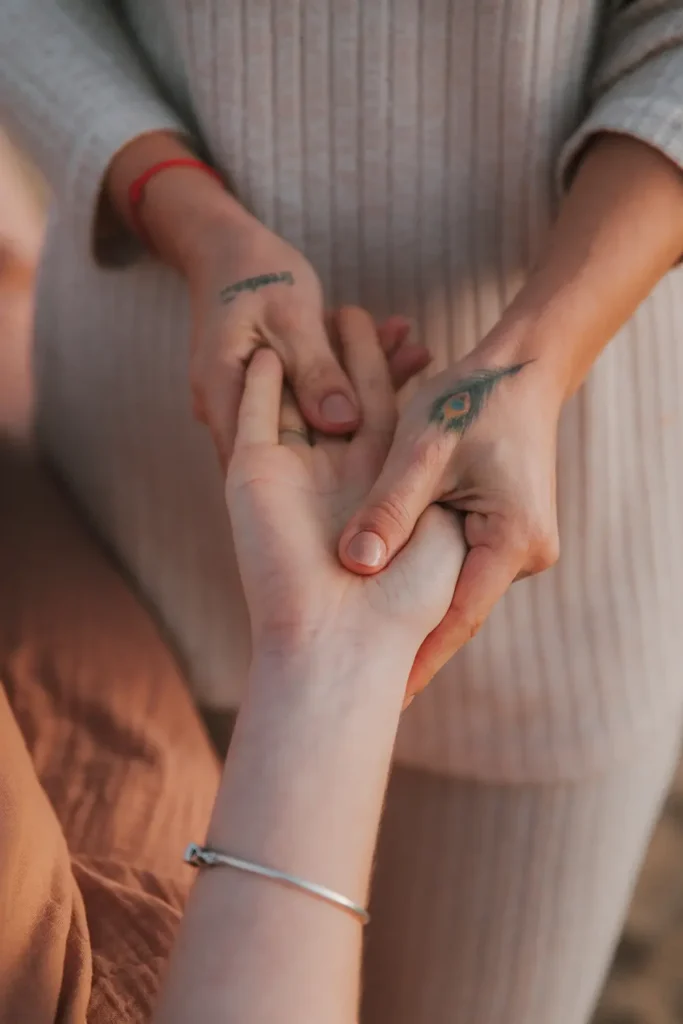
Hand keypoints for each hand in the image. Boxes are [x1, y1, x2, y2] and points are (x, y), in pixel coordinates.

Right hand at [104, 132, 429, 468]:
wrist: (229, 245)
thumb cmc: (250, 271)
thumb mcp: (290, 315)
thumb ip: (316, 370)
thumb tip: (344, 423)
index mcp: (223, 395)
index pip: (261, 460)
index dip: (310, 484)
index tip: (367, 487)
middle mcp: (238, 410)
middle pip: (299, 440)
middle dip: (357, 428)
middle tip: (415, 415)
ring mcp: (261, 403)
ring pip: (319, 413)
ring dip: (368, 389)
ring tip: (419, 357)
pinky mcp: (283, 390)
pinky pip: (322, 391)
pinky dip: (358, 374)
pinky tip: (405, 349)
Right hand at [225, 307, 465, 659]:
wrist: (341, 643)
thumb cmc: (409, 598)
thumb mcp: (442, 527)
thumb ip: (434, 482)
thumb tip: (452, 440)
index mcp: (378, 493)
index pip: (384, 420)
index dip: (393, 379)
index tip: (412, 338)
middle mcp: (331, 483)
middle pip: (340, 402)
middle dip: (349, 358)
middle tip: (358, 310)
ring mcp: (288, 476)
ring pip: (299, 399)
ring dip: (307, 359)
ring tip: (319, 309)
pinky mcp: (252, 473)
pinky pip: (256, 412)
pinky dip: (261, 380)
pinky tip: (269, 346)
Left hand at [338, 338, 561, 695]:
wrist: (519, 370)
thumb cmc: (470, 399)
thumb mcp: (422, 450)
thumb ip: (388, 508)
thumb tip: (353, 566)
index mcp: (511, 538)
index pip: (458, 617)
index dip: (419, 659)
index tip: (385, 700)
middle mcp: (525, 552)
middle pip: (458, 610)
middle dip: (413, 644)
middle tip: (367, 688)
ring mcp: (519, 545)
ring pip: (458, 589)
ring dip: (418, 611)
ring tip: (370, 657)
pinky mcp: (506, 532)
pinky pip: (461, 566)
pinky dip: (426, 578)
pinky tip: (389, 602)